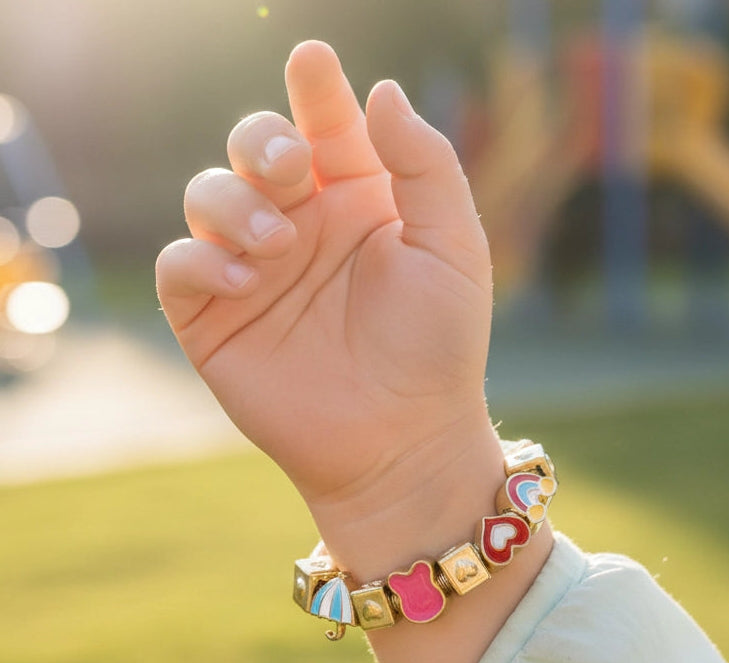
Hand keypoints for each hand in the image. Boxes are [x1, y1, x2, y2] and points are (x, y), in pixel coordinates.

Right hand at [156, 41, 499, 572]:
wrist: (403, 440)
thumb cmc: (437, 348)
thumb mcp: (453, 249)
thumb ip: (425, 166)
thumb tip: (382, 92)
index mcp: (359, 203)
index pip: (327, 127)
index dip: (316, 90)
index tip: (314, 61)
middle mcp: (301, 228)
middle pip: (254, 149)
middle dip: (262, 139)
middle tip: (290, 164)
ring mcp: (255, 271)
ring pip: (208, 196)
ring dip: (233, 201)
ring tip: (276, 240)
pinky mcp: (215, 319)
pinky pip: (181, 266)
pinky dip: (201, 261)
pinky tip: (246, 281)